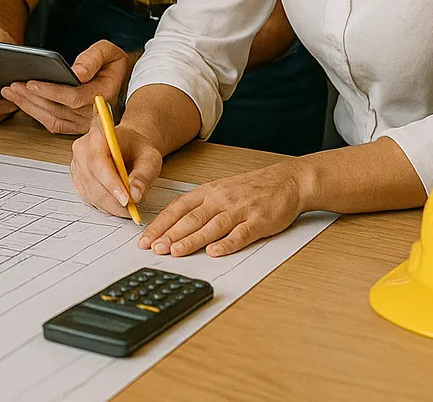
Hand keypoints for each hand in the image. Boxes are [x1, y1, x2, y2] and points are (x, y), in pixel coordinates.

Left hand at [0, 40, 132, 134]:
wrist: (120, 79)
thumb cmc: (112, 64)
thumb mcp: (108, 51)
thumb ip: (93, 59)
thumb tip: (77, 72)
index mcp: (104, 94)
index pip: (74, 97)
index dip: (51, 91)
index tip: (32, 83)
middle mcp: (94, 113)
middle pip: (58, 110)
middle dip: (32, 97)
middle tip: (13, 85)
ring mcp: (84, 123)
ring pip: (52, 119)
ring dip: (29, 106)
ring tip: (11, 92)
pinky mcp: (75, 126)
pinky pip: (52, 124)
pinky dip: (34, 113)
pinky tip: (21, 102)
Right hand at [70, 115, 162, 218]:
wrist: (130, 146)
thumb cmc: (138, 148)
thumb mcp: (149, 158)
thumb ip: (144, 175)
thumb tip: (135, 194)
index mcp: (98, 134)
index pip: (98, 161)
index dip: (111, 183)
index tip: (126, 199)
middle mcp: (82, 148)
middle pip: (92, 179)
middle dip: (114, 199)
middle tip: (133, 208)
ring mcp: (77, 164)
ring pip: (91, 192)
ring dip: (111, 205)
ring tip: (129, 206)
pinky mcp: (78, 178)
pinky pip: (89, 197)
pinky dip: (105, 205)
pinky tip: (118, 204)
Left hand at [136, 162, 305, 257]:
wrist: (286, 181)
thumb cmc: (251, 188)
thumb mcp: (220, 190)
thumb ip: (199, 206)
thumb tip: (173, 225)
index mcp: (208, 191)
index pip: (177, 208)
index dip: (160, 224)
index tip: (145, 238)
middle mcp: (220, 199)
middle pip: (191, 218)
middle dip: (170, 234)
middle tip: (154, 248)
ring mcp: (239, 210)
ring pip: (211, 226)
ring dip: (192, 240)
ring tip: (175, 252)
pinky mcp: (258, 221)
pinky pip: (241, 234)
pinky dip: (227, 244)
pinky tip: (214, 252)